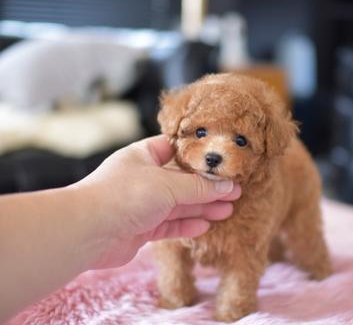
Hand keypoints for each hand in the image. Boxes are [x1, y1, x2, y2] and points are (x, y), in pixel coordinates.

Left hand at [73, 135, 240, 268]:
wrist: (88, 231)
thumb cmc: (124, 195)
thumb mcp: (168, 184)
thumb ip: (199, 187)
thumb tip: (228, 186)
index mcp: (143, 156)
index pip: (175, 150)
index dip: (199, 156)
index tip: (221, 162)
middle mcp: (143, 178)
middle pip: (182, 180)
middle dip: (208, 187)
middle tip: (235, 190)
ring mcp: (142, 204)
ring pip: (178, 204)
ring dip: (203, 207)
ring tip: (228, 209)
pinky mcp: (140, 228)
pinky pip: (169, 224)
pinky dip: (186, 225)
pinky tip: (205, 226)